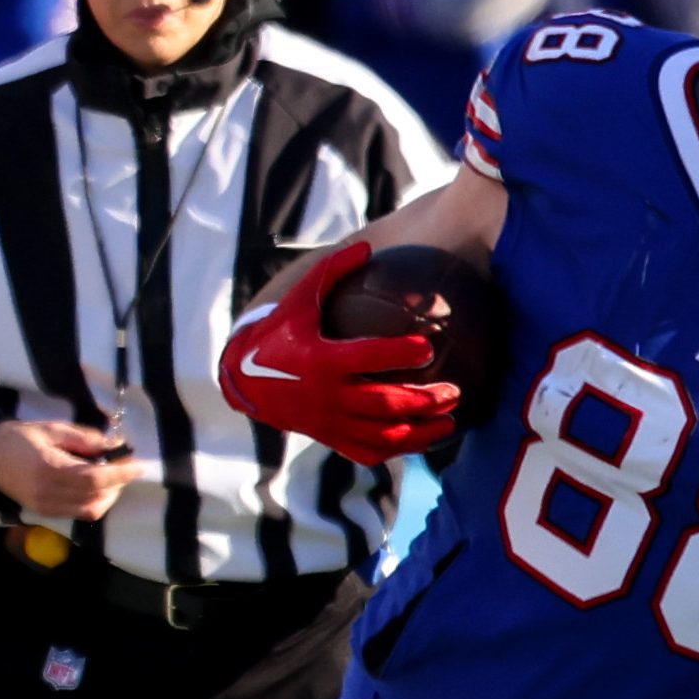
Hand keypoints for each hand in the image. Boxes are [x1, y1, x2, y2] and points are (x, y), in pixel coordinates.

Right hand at [0, 419, 139, 520]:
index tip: (138, 465)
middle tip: (123, 465)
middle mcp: (48, 492)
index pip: (94, 478)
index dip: (120, 473)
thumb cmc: (19, 438)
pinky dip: (95, 502)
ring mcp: (45, 506)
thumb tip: (116, 446)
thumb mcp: (52, 429)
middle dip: (118, 483)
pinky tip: (96, 487)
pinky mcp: (45, 512)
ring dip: (109, 495)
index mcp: (49, 468)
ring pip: (91, 509)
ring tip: (111, 476)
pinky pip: (79, 513)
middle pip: (96, 496)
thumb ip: (85, 439)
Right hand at [219, 241, 458, 465]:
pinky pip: (370, 452)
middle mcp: (327, 396)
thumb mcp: (298, 302)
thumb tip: (366, 246)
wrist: (244, 382)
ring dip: (421, 432)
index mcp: (320, 360)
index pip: (366, 358)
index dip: (398, 353)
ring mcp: (330, 423)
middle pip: (384, 403)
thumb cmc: (278, 335)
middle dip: (423, 400)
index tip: (428, 347)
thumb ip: (330, 273)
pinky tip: (425, 440)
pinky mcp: (331, 439)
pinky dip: (399, 449)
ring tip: (450, 421)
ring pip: (383, 434)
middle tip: (454, 391)